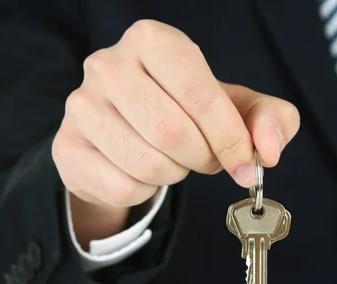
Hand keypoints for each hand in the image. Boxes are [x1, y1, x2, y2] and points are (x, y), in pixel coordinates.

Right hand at [52, 20, 299, 244]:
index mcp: (152, 40)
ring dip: (174, 175)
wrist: (123, 131)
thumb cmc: (183, 112)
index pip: (200, 94)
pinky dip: (145, 191)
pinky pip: (123, 188)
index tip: (245, 164)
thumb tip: (268, 152)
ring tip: (173, 160)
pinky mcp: (66, 147)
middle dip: (202, 159)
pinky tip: (141, 172)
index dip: (229, 137)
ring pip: (147, 165)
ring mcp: (81, 106)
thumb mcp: (233, 106)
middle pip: (172, 133)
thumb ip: (269, 119)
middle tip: (206, 160)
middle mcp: (108, 65)